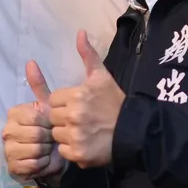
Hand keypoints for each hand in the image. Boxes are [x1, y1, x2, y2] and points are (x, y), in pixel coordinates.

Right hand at [2, 62, 65, 181]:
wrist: (53, 157)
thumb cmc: (49, 130)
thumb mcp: (47, 106)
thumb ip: (39, 85)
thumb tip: (31, 61)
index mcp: (14, 113)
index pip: (34, 118)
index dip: (47, 124)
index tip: (51, 126)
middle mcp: (7, 130)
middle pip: (35, 135)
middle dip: (48, 139)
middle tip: (51, 140)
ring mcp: (8, 149)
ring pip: (35, 150)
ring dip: (46, 152)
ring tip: (48, 150)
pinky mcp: (13, 167)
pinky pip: (33, 165)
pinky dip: (42, 164)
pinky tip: (43, 161)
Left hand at [48, 32, 125, 166]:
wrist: (134, 132)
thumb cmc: (115, 103)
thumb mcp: (102, 77)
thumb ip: (88, 55)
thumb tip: (80, 32)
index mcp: (76, 96)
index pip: (53, 100)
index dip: (63, 103)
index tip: (78, 106)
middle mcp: (74, 116)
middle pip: (53, 118)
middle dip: (64, 119)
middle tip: (82, 120)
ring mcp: (76, 137)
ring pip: (56, 135)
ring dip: (66, 134)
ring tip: (84, 131)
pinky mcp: (78, 155)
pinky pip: (63, 151)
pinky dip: (71, 150)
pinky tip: (85, 144)